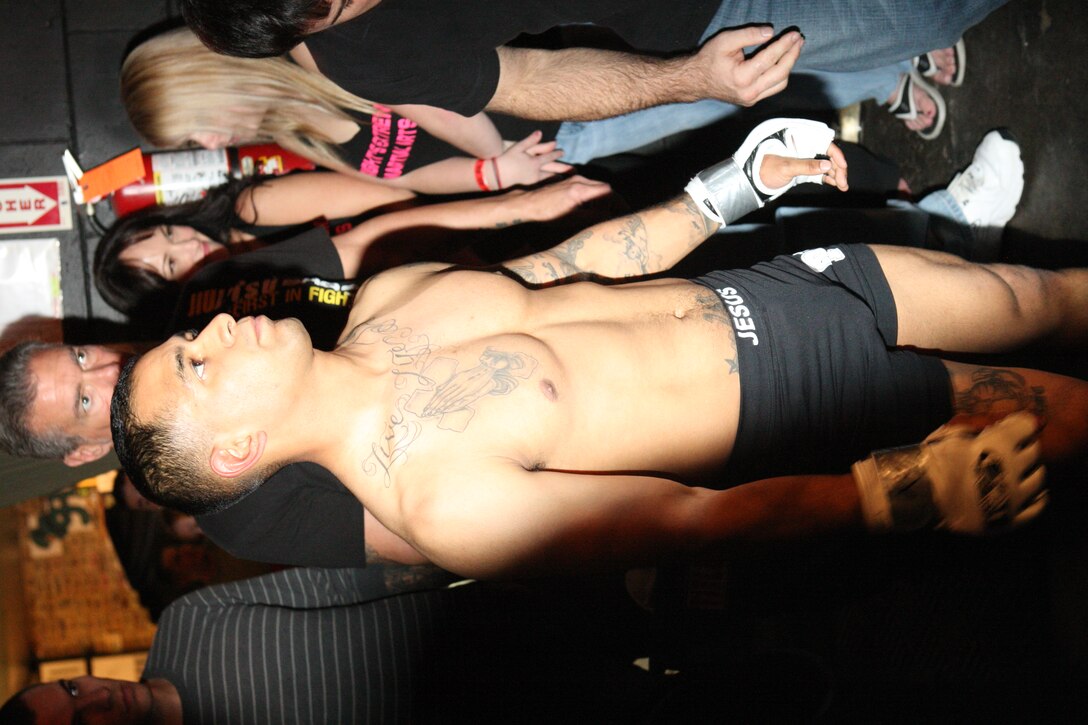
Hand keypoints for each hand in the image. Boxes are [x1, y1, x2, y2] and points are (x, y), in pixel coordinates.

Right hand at [494, 131, 572, 187]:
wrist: (497, 174)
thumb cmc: (507, 159)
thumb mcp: (518, 147)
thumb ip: (530, 141)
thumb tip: (540, 132)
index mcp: (534, 162)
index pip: (548, 157)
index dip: (556, 154)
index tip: (563, 152)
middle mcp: (535, 172)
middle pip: (552, 169)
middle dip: (563, 168)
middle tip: (574, 169)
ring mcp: (533, 179)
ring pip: (548, 177)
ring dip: (557, 176)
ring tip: (565, 177)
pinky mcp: (529, 184)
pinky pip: (543, 182)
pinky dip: (549, 181)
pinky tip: (554, 183)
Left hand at [500, 175, 612, 222]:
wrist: (527, 204)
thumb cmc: (547, 214)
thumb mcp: (571, 219)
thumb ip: (593, 216)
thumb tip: (609, 217)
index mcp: (580, 190)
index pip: (608, 192)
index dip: (618, 202)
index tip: (624, 211)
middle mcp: (579, 180)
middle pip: (604, 188)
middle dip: (611, 201)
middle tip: (615, 215)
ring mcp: (573, 179)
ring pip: (595, 187)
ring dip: (601, 200)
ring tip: (602, 214)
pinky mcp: (568, 180)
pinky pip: (587, 186)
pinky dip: (592, 196)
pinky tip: (589, 208)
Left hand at [685, 118, 837, 225]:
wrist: (749, 183)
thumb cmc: (762, 170)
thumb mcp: (785, 168)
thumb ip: (806, 165)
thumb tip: (827, 165)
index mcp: (796, 139)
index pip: (822, 142)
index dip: (835, 153)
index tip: (842, 166)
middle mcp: (802, 147)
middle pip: (827, 154)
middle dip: (838, 167)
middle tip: (844, 182)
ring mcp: (802, 158)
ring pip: (825, 164)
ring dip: (836, 174)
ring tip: (843, 186)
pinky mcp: (801, 170)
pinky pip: (819, 172)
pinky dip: (828, 177)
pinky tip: (836, 184)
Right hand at [692, 26, 803, 106]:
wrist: (696, 81)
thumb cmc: (709, 59)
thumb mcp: (725, 41)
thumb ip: (748, 34)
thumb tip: (770, 32)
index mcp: (742, 78)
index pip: (770, 59)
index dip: (784, 45)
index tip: (794, 34)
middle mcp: (748, 92)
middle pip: (781, 73)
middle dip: (792, 55)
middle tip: (799, 40)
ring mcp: (751, 99)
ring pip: (780, 83)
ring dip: (789, 66)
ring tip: (793, 49)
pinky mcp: (751, 101)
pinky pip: (773, 88)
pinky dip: (780, 75)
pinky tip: (782, 61)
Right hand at [853, 411, 1047, 534]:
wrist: (918, 498)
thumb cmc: (932, 460)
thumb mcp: (952, 432)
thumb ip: (982, 425)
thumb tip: (1003, 424)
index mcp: (998, 444)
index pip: (1027, 426)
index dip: (1017, 424)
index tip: (1008, 427)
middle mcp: (1012, 470)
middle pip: (1034, 451)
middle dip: (1021, 446)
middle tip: (1006, 450)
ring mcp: (1013, 497)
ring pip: (1039, 477)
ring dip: (1028, 469)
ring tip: (1011, 471)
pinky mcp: (1011, 519)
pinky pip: (1038, 506)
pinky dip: (1036, 496)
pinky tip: (1024, 491)